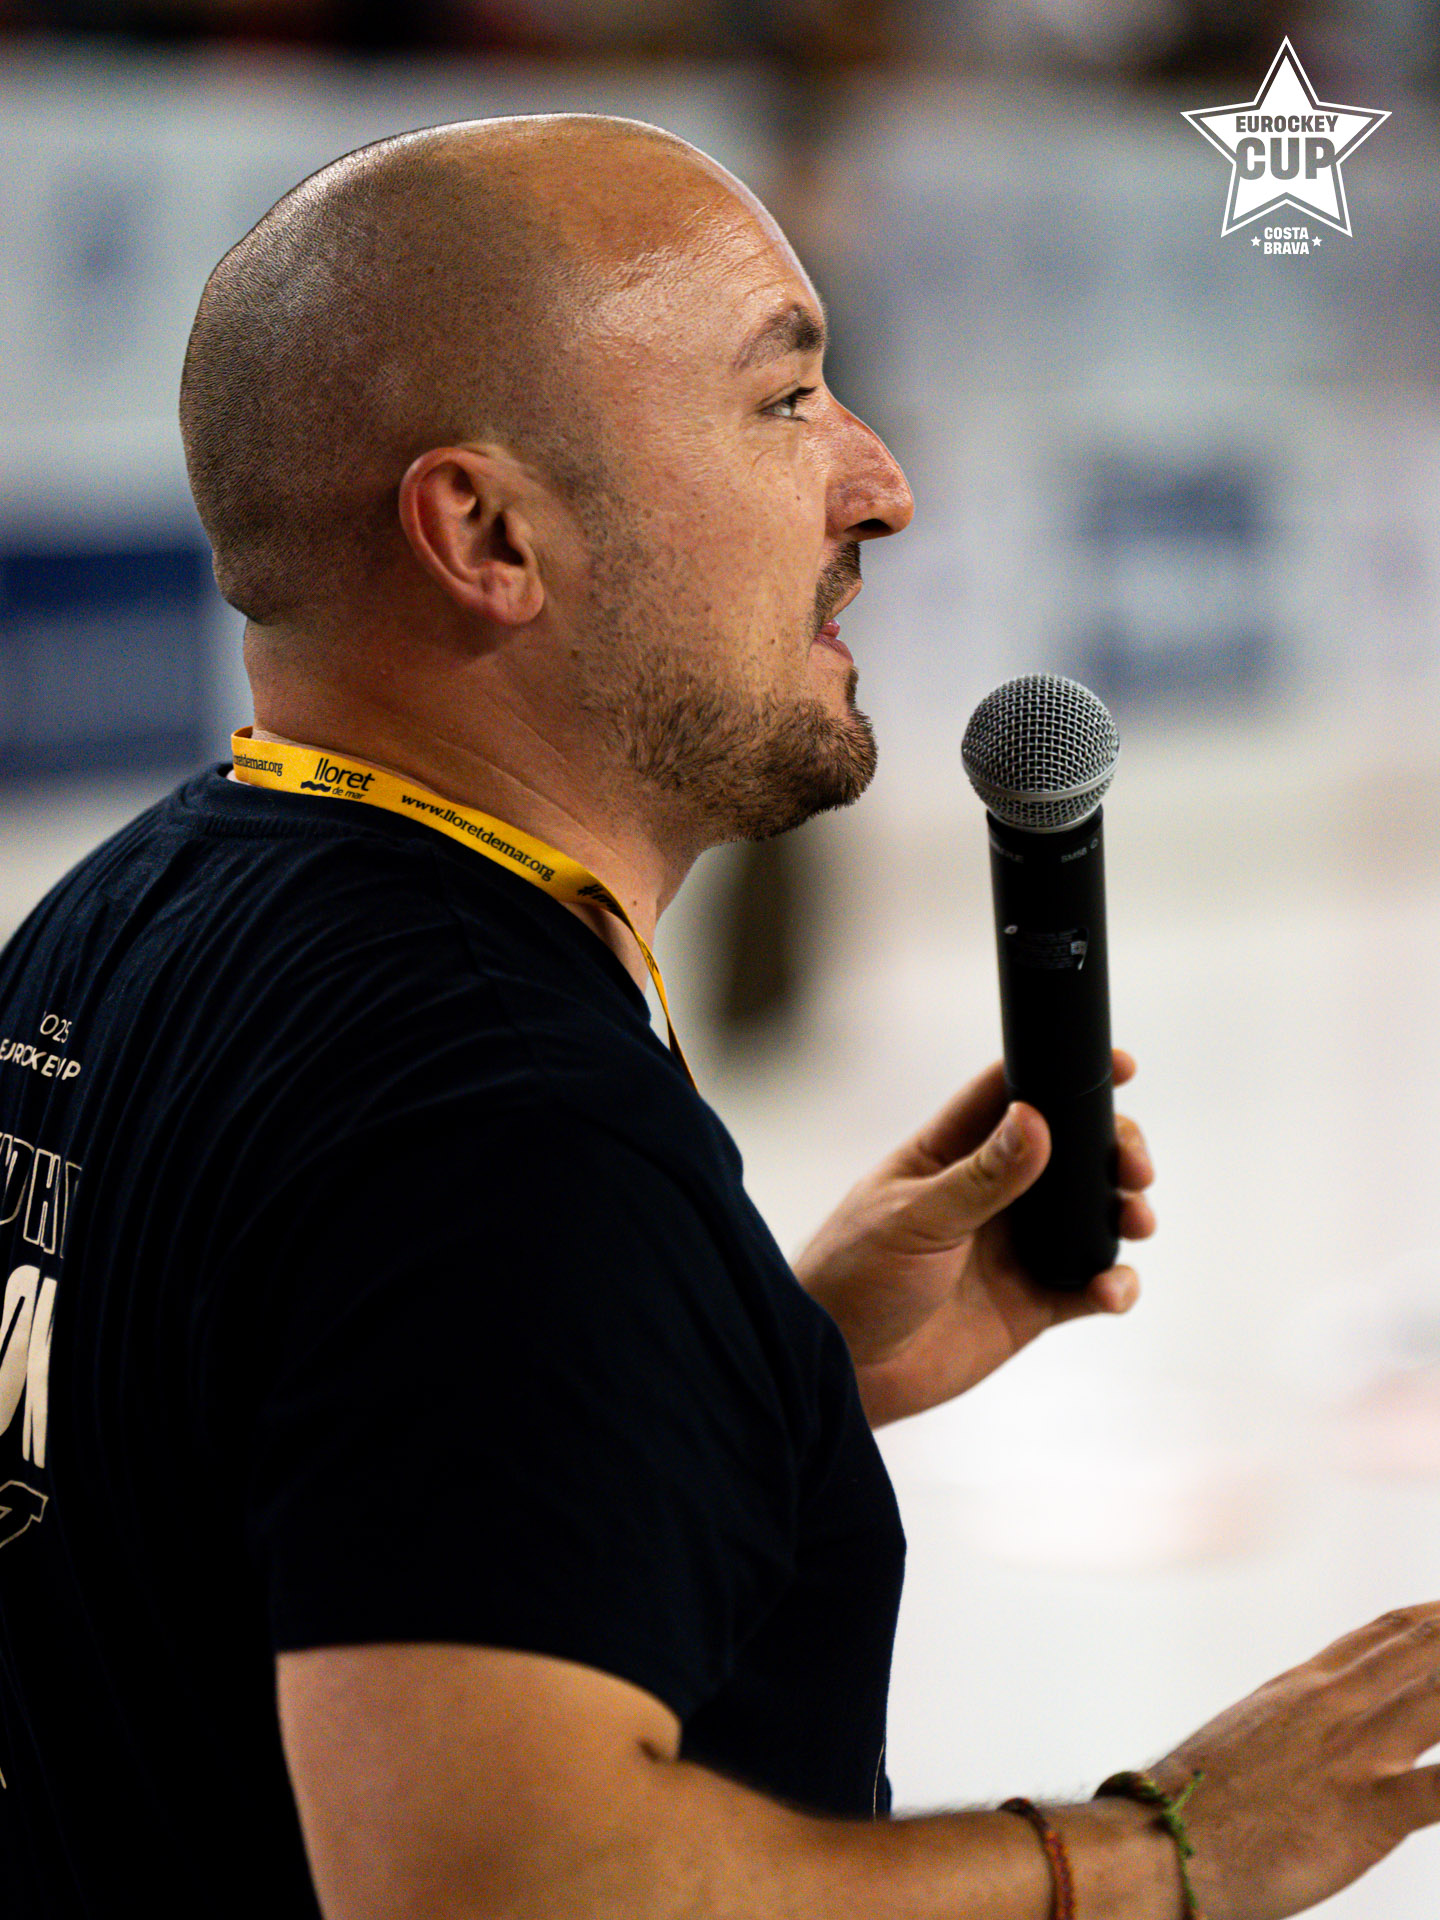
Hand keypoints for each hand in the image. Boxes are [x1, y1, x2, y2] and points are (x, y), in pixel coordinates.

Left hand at [791, 1051, 1154, 1427]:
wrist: (842, 1369)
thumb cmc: (852, 1277)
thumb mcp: (915, 1219)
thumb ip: (980, 1177)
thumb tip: (1032, 1120)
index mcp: (952, 1155)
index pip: (1011, 1095)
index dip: (1061, 1074)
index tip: (1119, 1067)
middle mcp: (991, 1195)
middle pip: (1069, 1153)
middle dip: (1112, 1150)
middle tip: (1132, 1165)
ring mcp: (1013, 1247)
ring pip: (1089, 1216)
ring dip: (1123, 1212)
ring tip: (1134, 1219)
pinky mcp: (1029, 1301)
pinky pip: (1088, 1286)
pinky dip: (1113, 1284)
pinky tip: (1111, 1288)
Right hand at [1147, 1603, 1439, 1918]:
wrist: (1164, 1838)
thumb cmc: (1196, 1802)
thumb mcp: (1248, 1737)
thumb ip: (1295, 1723)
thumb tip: (1314, 1724)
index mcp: (1303, 1688)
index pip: (1384, 1635)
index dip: (1431, 1617)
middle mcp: (1333, 1706)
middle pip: (1424, 1651)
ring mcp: (1353, 1754)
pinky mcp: (1368, 1811)